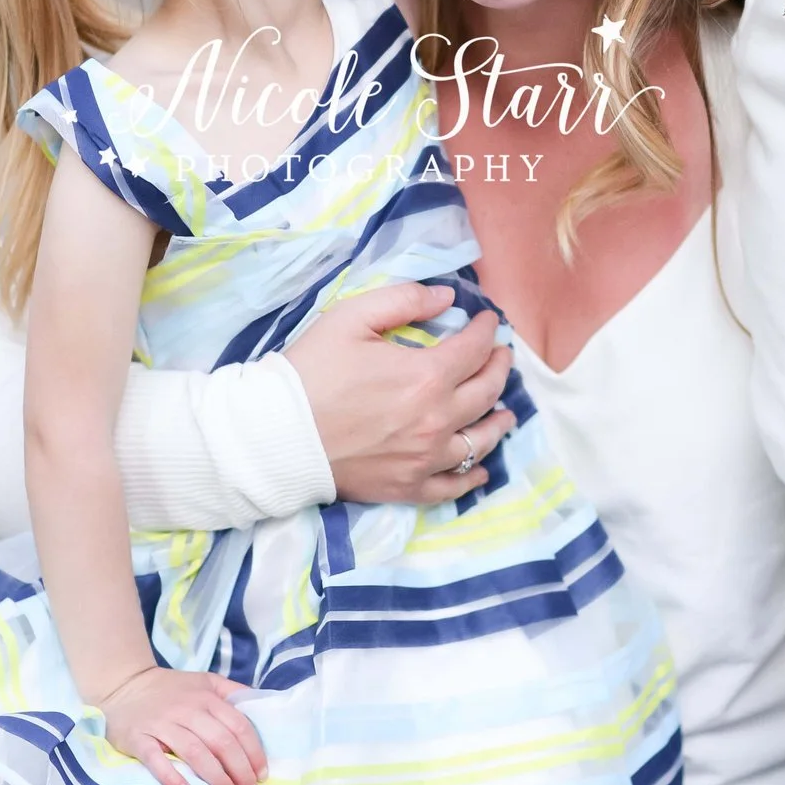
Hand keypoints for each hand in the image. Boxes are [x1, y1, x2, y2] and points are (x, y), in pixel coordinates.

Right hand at [98, 665, 265, 784]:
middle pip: (221, 742)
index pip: (238, 726)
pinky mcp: (138, 738)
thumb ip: (232, 692)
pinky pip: (156, 760)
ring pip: (195, 752)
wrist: (124, 685)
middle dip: (240, 771)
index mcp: (207, 697)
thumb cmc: (172, 689)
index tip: (262, 775)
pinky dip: (172, 778)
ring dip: (216, 778)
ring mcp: (162, 724)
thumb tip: (263, 706)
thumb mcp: (205, 681)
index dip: (254, 752)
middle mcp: (187, 709)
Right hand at [283, 284, 516, 504]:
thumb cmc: (310, 371)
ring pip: (480, 440)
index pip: (475, 349)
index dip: (487, 330)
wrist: (276, 434)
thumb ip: (403, 300)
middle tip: (501, 356)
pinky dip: (473, 476)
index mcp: (426, 376)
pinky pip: (453, 485)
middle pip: (487, 391)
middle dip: (499, 368)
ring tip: (507, 413)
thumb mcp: (350, 318)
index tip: (488, 320)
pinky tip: (482, 469)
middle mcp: (437, 419)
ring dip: (499, 421)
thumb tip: (447, 298)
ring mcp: (425, 458)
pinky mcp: (408, 487)